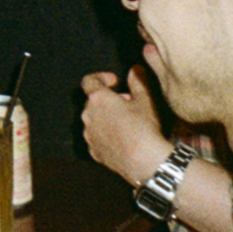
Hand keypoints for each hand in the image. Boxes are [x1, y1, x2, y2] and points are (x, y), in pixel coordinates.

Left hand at [81, 66, 170, 188]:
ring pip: (94, 120)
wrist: (144, 162)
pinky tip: (123, 139)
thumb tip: (135, 69)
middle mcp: (87, 116)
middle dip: (109, 100)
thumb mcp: (145, 100)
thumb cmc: (144, 129)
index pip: (89, 81)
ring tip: (128, 122)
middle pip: (93, 101)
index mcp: (98, 99)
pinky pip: (97, 137)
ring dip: (107, 117)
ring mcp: (89, 135)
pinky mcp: (93, 151)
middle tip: (128, 103)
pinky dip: (107, 134)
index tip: (115, 81)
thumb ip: (138, 81)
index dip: (101, 77)